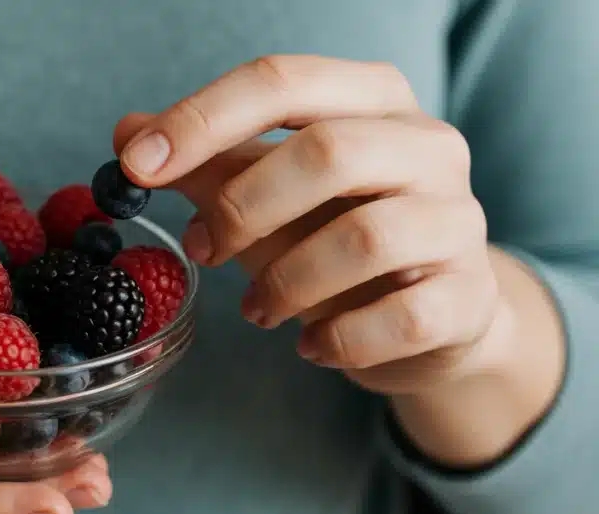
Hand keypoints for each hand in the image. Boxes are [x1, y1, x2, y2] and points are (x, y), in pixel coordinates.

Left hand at [114, 55, 506, 394]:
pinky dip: (339, 338)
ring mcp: (458, 221)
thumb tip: (130, 133)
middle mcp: (427, 147)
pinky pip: (399, 318)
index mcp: (373, 99)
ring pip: (364, 239)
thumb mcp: (269, 193)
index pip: (282, 82)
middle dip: (244, 207)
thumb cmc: (337, 237)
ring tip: (255, 310)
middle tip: (202, 250)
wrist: (433, 314)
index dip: (201, 120)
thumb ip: (208, 164)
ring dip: (285, 283)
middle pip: (329, 153)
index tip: (136, 164)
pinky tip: (310, 347)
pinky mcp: (468, 297)